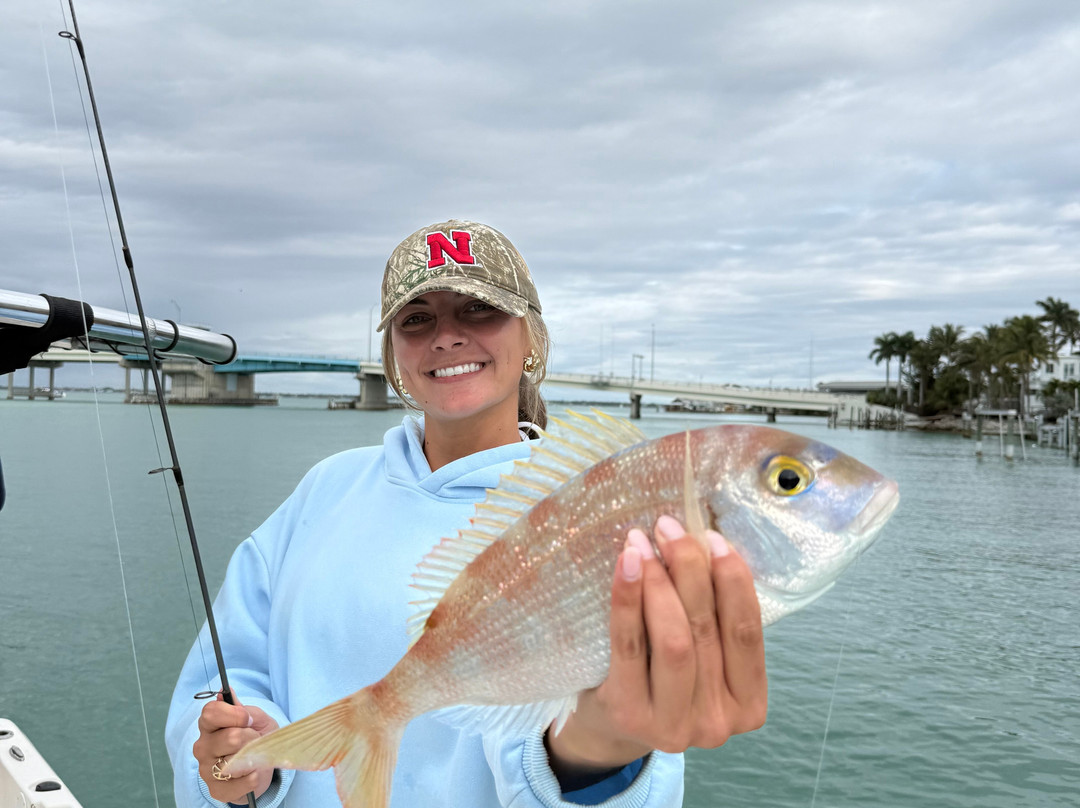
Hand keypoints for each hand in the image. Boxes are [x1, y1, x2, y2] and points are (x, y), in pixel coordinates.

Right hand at [192, 692, 278, 802]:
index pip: (210, 713)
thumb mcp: (257, 720)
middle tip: (254, 740)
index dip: (234, 714)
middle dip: (250, 737)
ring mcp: (206, 769)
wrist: (262, 765)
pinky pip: (236, 784)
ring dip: (251, 758)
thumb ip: (244, 708)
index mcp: (209, 725)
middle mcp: (202, 746)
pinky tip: (254, 773)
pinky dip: (251, 779)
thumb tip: (225, 691)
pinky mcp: (215, 789)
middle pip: (230, 737)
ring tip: (253, 757)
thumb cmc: (256, 737)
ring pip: (233, 761)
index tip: (249, 719)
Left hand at [546, 515, 766, 784]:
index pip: (748, 632)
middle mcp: (718, 722)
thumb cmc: (662, 679)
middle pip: (708, 629)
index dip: (734, 580)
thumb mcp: (702, 659)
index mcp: (749, 703)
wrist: (611, 730)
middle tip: (668, 527)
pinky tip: (627, 565)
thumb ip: (713, 620)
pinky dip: (629, 598)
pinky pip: (631, 645)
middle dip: (689, 568)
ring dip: (660, 580)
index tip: (714, 538)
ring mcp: (675, 725)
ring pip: (675, 639)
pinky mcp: (631, 715)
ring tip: (643, 543)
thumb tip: (703, 542)